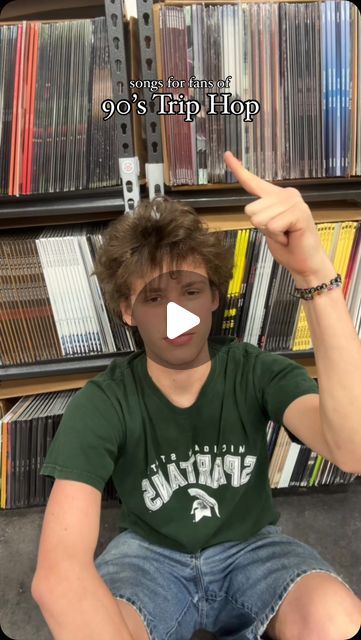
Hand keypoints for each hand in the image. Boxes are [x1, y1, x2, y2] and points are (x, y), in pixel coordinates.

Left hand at [224, 151, 331, 278]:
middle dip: (261, 227)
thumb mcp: (267, 227)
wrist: (306, 263)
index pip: (252, 181)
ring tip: (285, 235)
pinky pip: (272, 225)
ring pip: (259, 218)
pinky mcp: (299, 212)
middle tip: (279, 233)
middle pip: (250, 209)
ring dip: (270, 233)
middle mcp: (286, 194)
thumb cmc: (288, 246)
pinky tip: (289, 237)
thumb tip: (251, 210)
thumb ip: (260, 215)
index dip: (238, 169)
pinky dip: (277, 237)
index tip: (226, 154)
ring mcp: (294, 201)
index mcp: (276, 196)